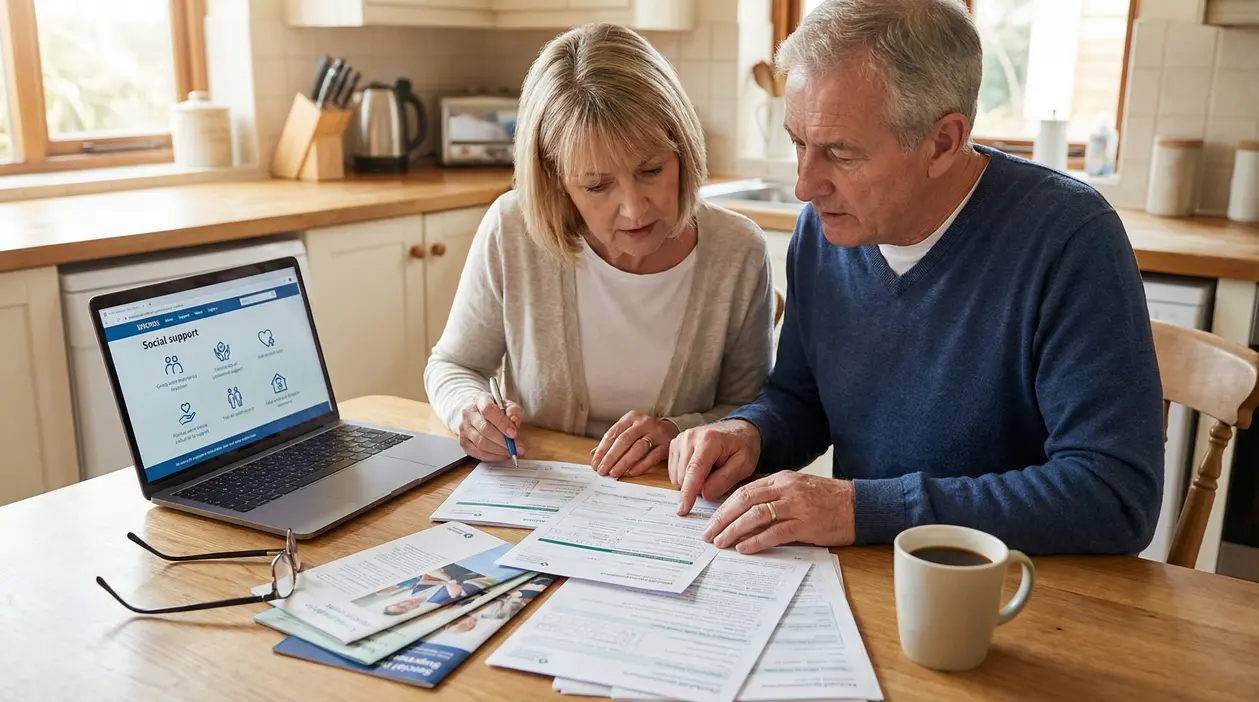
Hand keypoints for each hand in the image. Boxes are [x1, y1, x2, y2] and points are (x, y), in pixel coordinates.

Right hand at [457, 392, 522, 461]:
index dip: (502, 423)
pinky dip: (492, 456)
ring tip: (511, 451)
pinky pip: (477, 453)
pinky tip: (502, 455)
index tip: (513, 433)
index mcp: (479, 400)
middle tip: (516, 447)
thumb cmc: (493, 409)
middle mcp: (469, 414)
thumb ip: (513, 411)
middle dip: (503, 440)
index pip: (488, 410)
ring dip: (499, 450)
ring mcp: (464, 428)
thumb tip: (514, 422)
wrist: (475, 412)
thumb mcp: (506, 405)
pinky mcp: (463, 442)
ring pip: (481, 443)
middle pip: (484, 429)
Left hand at [591, 411, 678, 478]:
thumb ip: (612, 442)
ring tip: (613, 473)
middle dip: (611, 457)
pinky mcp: (666, 445)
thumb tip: (593, 455)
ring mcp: (657, 433)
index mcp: (631, 417)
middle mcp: (644, 422)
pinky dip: (640, 466)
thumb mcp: (628, 432)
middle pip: (624, 440)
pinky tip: (630, 473)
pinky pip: (652, 457)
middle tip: (602, 470)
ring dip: (623, 462)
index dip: (602, 449)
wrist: (671, 430)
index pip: (613, 433)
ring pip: (637, 448)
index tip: (595, 462)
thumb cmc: (644, 433)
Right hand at [669, 419, 761, 515]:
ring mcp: (680, 440)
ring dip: (692, 482)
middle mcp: (690, 437)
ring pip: (677, 476)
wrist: (738, 430)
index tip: (682, 510)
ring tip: (710, 471)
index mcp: (709, 440)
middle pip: (684, 476)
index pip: (694, 471)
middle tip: (717, 478)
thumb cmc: (743, 447)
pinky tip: (700, 470)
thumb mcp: (743, 465)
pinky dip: (686, 477)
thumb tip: (704, 495)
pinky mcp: (674, 445)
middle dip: (698, 487)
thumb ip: (724, 480)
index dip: (688, 493)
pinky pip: (674, 472)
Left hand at [702, 472, 854, 553]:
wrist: (860, 506)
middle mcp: (786, 489)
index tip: (712, 520)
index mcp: (782, 478)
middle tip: (709, 534)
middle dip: (723, 518)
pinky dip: (756, 541)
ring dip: (734, 530)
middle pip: (744, 500)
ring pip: (755, 515)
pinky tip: (744, 548)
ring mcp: (796, 505)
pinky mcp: (806, 524)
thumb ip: (774, 494)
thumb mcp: (798, 489)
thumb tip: (746, 509)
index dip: (725, 506)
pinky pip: (775, 532)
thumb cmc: (828, 500)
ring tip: (721, 543)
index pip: (744, 490)